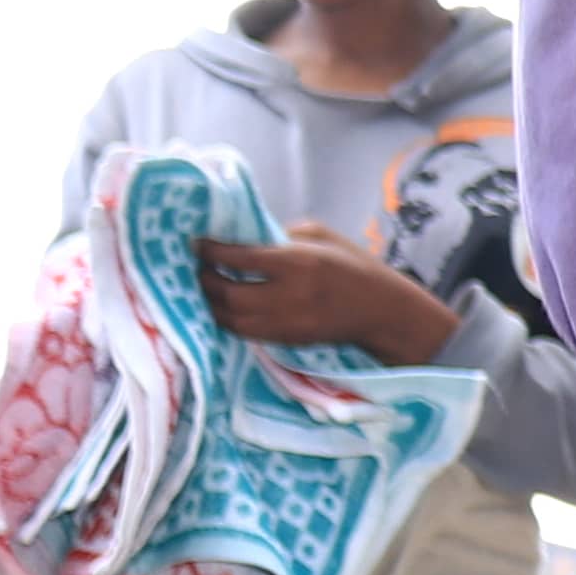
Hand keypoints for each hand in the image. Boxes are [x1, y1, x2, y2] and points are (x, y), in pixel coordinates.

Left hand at [195, 222, 464, 366]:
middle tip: (194, 265)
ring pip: (228, 316)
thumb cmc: (353, 265)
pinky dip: (224, 317)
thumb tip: (242, 237)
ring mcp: (284, 322)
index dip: (209, 249)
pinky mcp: (284, 340)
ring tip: (203, 285)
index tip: (196, 241)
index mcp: (297, 262)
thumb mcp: (321, 236)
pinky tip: (220, 304)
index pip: (237, 256)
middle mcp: (287, 295)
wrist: (382, 311)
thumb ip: (280, 234)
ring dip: (209, 301)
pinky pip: (241, 331)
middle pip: (225, 290)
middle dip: (203, 278)